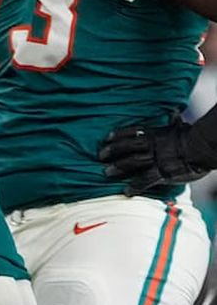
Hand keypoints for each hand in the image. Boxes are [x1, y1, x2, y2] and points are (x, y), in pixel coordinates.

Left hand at [98, 116, 216, 194]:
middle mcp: (153, 145)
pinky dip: (135, 186)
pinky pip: (145, 181)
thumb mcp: (181, 127)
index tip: (107, 138)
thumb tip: (174, 112)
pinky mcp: (162, 173)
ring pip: (132, 163)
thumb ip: (174, 122)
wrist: (204, 148)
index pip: (132, 132)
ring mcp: (156, 159)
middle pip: (127, 147)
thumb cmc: (194, 137)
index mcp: (156, 134)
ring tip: (106, 172)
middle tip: (100, 156)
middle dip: (113, 151)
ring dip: (118, 167)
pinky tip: (126, 192)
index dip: (118, 135)